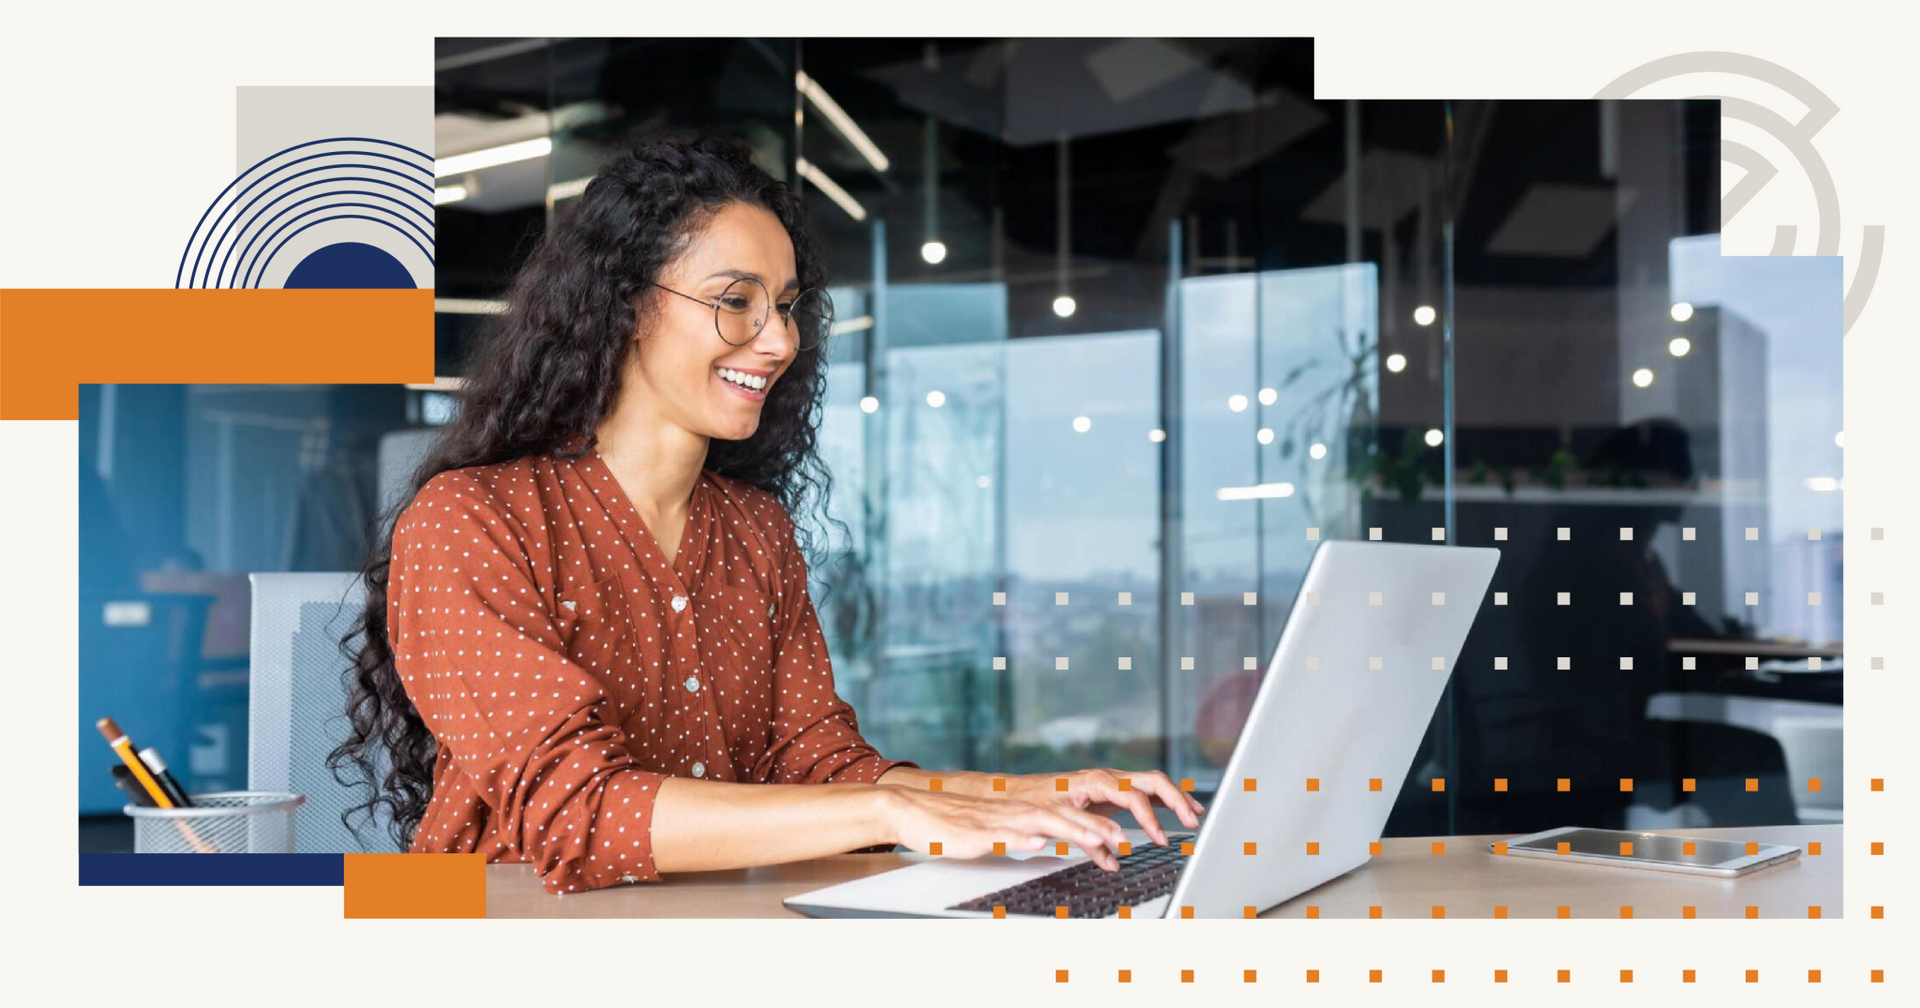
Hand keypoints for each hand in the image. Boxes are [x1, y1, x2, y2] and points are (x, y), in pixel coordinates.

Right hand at [879, 786, 1128, 869]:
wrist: (912, 811)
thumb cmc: (952, 823)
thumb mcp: (995, 830)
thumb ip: (1021, 833)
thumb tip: (1046, 840)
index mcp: (1020, 811)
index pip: (1067, 815)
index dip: (1096, 825)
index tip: (1122, 840)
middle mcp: (1014, 812)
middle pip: (1063, 816)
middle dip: (1096, 828)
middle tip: (1124, 840)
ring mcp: (996, 822)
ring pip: (1040, 822)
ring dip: (1070, 829)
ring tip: (1096, 840)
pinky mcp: (975, 833)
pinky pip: (1003, 835)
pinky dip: (1023, 837)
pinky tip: (1038, 841)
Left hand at [1006, 768, 1203, 846]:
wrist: (1020, 794)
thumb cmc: (1036, 804)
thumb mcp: (1059, 823)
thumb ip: (1088, 840)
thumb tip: (1113, 860)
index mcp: (1097, 781)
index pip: (1134, 795)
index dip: (1150, 818)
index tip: (1161, 838)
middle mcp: (1108, 777)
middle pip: (1153, 781)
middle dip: (1176, 799)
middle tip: (1192, 821)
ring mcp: (1112, 782)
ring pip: (1153, 784)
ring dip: (1176, 798)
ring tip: (1195, 814)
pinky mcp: (1112, 790)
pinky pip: (1144, 792)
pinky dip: (1163, 802)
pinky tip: (1177, 812)